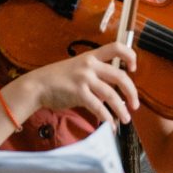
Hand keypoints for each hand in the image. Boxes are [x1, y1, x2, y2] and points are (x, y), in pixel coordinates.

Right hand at [16, 44, 139, 129]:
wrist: (37, 85)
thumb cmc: (58, 79)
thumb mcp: (78, 69)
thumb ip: (95, 77)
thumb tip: (111, 94)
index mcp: (91, 56)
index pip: (116, 47)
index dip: (130, 55)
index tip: (133, 68)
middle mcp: (89, 65)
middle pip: (120, 75)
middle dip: (131, 92)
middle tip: (135, 104)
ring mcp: (84, 78)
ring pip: (111, 94)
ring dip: (122, 108)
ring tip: (126, 118)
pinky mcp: (78, 93)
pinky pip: (98, 107)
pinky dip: (107, 118)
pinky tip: (110, 125)